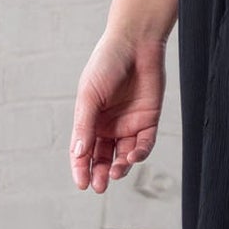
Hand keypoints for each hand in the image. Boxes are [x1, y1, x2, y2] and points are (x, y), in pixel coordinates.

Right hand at [70, 30, 166, 191]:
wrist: (135, 43)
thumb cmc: (106, 63)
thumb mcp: (89, 95)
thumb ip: (85, 124)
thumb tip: (79, 154)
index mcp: (89, 119)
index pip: (83, 151)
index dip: (81, 168)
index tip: (82, 184)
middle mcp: (108, 125)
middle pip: (103, 157)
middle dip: (100, 173)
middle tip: (99, 186)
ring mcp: (129, 124)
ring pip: (124, 155)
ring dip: (120, 166)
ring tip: (116, 172)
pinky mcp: (148, 120)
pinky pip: (144, 144)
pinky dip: (139, 153)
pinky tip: (132, 156)